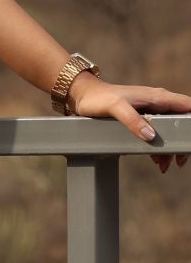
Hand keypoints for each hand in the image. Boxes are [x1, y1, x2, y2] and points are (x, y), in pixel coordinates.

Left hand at [66, 73, 190, 173]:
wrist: (82, 96)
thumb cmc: (98, 98)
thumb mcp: (115, 108)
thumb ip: (132, 120)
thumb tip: (151, 136)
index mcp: (157, 97)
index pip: (187, 106)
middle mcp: (157, 103)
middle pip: (181, 122)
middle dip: (183, 142)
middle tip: (179, 161)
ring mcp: (150, 112)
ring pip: (170, 131)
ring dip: (170, 149)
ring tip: (165, 165)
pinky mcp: (141, 120)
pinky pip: (157, 135)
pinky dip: (159, 148)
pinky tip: (156, 161)